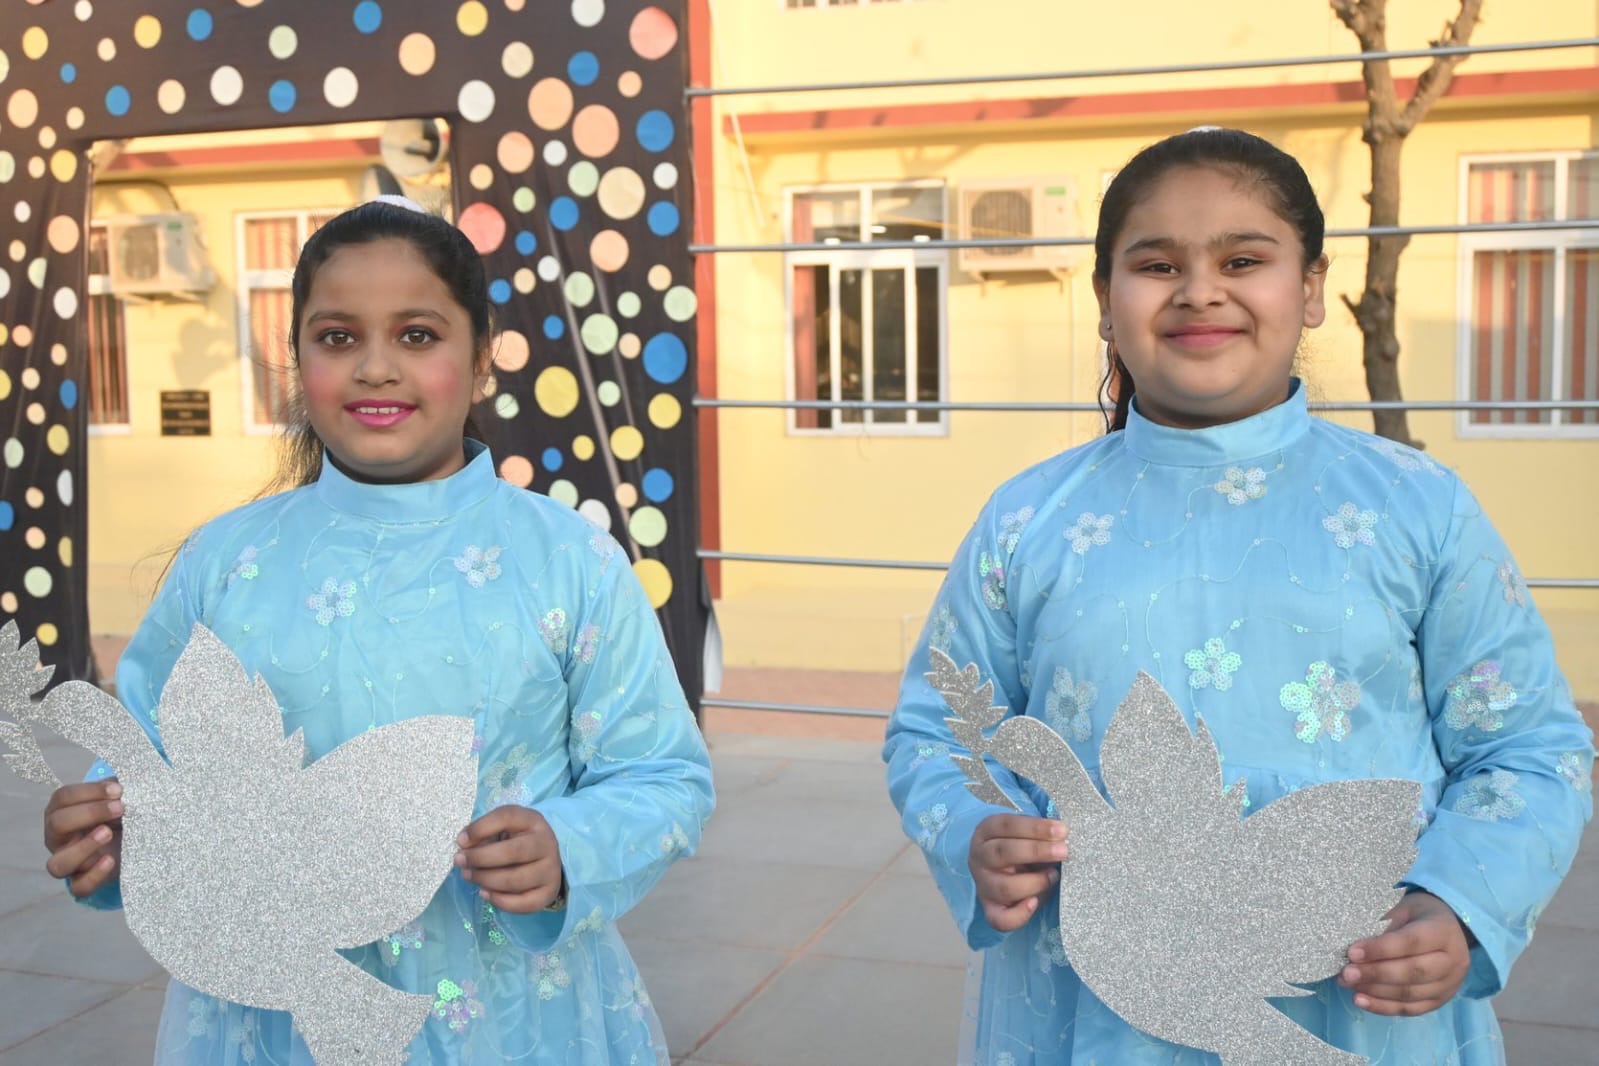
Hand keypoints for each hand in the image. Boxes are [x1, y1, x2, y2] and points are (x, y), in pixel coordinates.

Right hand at [44, 780, 124, 897]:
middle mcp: (58, 838)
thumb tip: (123, 785)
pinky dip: (94, 876)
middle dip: (89, 813)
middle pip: (57, 824)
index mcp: (62, 811)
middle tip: (120, 808)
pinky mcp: (83, 882)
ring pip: (57, 863)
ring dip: (83, 847)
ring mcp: (68, 863)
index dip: (89, 792)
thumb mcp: (118, 798)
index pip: (62, 798)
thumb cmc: (119, 814)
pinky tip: (110, 860)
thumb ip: (117, 790)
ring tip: (108, 832)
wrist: (132, 841)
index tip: (118, 790)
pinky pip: (79, 887)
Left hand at [455, 806, 564, 913]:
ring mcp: (551, 870)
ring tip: (469, 876)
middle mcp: (547, 844)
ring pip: (514, 880)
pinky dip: (499, 900)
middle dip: (479, 858)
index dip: (480, 828)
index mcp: (534, 821)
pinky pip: (522, 903)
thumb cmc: (516, 840)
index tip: (460, 841)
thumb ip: (483, 832)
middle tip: (459, 861)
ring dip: (485, 880)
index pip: (507, 817)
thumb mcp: (502, 828)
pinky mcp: (549, 893)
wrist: (545, 859)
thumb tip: (464, 844)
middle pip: (512, 852)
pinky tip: (484, 893)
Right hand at [968, 813, 1065, 931]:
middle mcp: (979, 857)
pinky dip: (1020, 913)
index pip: (1007, 825)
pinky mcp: (989, 909)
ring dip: (1035, 882)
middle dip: (1037, 851)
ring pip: (1004, 887)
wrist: (1001, 869)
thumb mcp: (1024, 834)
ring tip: (1053, 876)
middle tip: (1064, 852)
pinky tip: (1035, 902)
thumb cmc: (1020, 847)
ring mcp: (983, 885)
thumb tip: (1065, 837)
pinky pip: (1001, 919)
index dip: (1035, 828)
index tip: (1062, 831)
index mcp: (986, 832)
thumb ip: (1040, 834)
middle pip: (1003, 852)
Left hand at [1340, 890, 1470, 1015]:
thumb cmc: (1420, 915)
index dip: (1381, 949)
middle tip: (1346, 973)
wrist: (1450, 930)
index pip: (1411, 942)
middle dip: (1376, 974)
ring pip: (1410, 994)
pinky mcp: (1440, 1001)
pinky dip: (1383, 1007)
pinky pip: (1411, 1009)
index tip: (1352, 952)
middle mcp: (1453, 961)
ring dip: (1375, 991)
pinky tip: (1360, 1000)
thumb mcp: (1403, 908)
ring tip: (1348, 984)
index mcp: (1443, 932)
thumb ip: (1384, 924)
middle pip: (1413, 972)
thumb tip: (1352, 944)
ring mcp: (1449, 985)